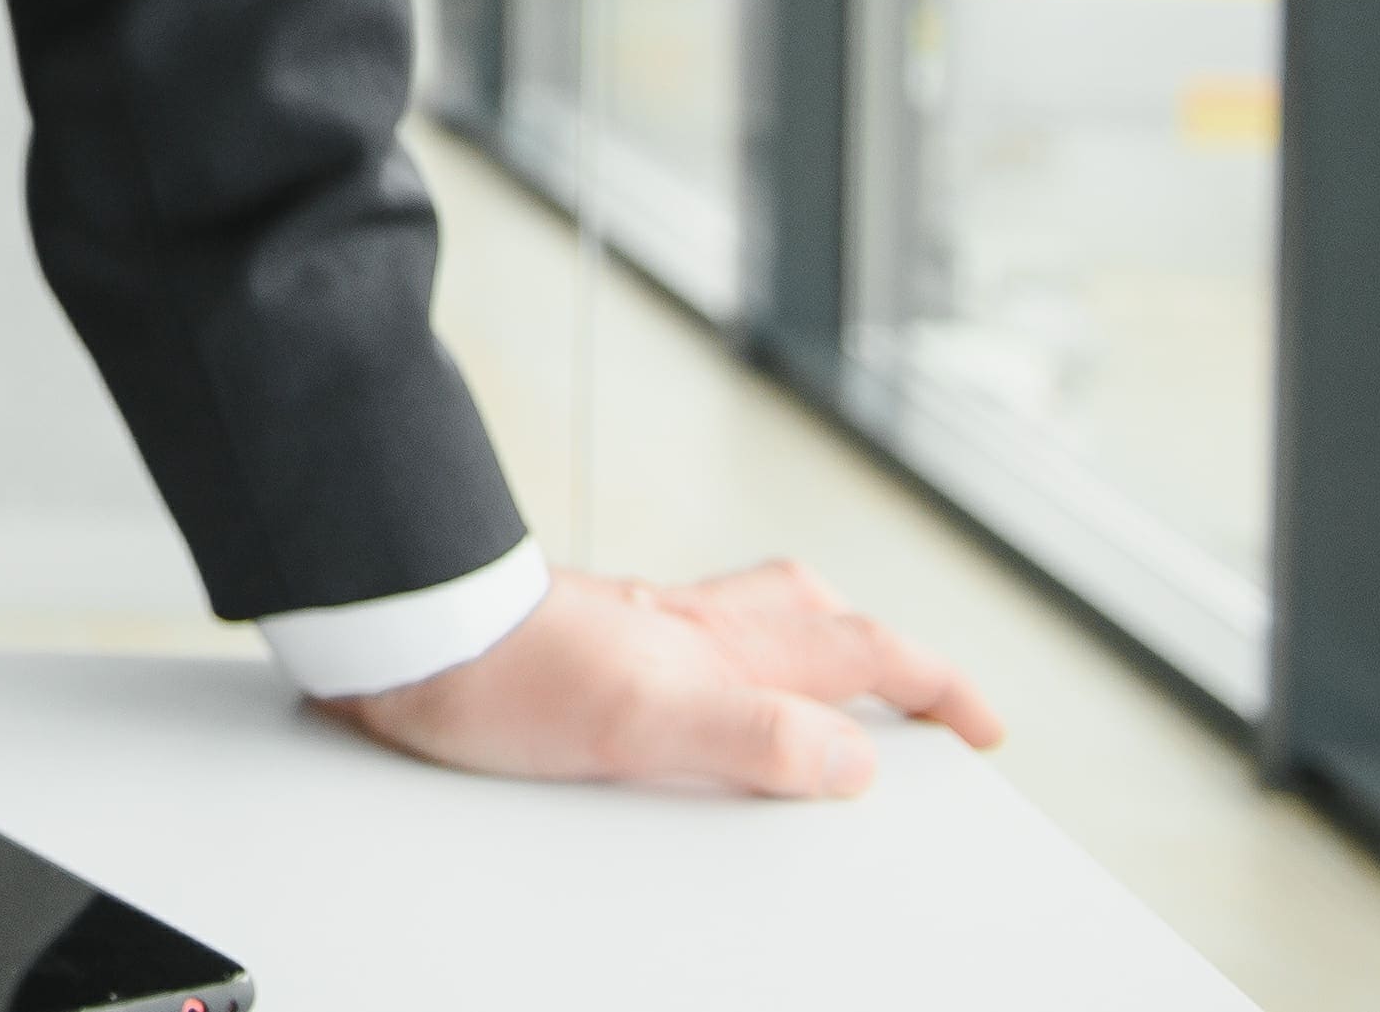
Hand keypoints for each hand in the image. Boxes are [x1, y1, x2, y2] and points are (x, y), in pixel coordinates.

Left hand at [324, 562, 1004, 796]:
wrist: (396, 637)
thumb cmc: (500, 671)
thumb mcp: (646, 720)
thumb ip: (755, 734)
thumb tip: (853, 760)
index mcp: (720, 642)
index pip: (859, 653)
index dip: (934, 687)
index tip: (983, 727)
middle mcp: (683, 625)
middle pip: (814, 620)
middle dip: (882, 653)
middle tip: (922, 690)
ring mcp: (631, 630)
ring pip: (746, 624)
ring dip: (802, 645)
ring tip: (830, 679)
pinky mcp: (578, 648)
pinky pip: (678, 650)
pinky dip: (718, 665)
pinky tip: (693, 692)